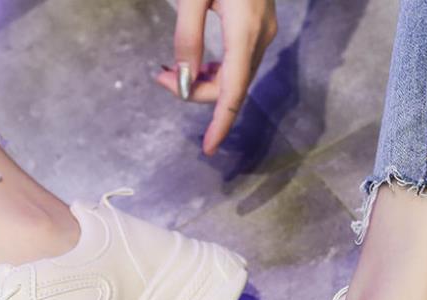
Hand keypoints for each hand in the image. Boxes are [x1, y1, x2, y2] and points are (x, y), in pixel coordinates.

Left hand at [156, 0, 277, 155]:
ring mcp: (264, 31)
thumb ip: (188, 35)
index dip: (221, 124)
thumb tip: (185, 78)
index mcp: (245, 30)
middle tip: (163, 77)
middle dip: (196, 92)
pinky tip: (197, 65)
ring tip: (172, 71)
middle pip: (231, 86)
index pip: (234, 91)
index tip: (208, 148)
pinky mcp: (261, 24)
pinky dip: (217, 71)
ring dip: (204, 82)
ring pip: (236, 76)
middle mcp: (260, 37)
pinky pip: (240, 62)